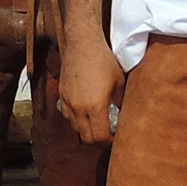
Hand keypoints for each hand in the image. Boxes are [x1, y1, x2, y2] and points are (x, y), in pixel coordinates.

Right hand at [56, 31, 124, 153]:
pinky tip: (85, 111)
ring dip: (86, 130)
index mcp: (95, 106)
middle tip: (108, 134)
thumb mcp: (119, 82)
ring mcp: (68, 102)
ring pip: (75, 128)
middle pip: (86, 138)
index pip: (99, 137)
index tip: (115, 138)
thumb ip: (121, 102)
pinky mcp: (62, 95)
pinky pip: (68, 116)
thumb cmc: (103, 60)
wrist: (82, 43)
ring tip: (97, 123)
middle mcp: (78, 108)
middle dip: (98, 140)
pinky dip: (77, 119)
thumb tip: (124, 116)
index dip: (108, 142)